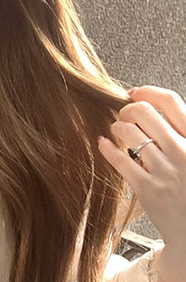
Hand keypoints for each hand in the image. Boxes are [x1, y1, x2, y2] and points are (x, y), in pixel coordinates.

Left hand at [98, 85, 185, 281]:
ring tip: (117, 130)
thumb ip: (183, 135)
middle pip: (144, 113)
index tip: (136, 93)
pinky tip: (103, 144)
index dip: (148, 92)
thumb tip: (158, 110)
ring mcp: (164, 171)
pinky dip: (107, 148)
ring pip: (129, 133)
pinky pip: (120, 160)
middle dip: (127, 109)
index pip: (171, 102)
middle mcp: (183, 152)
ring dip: (117, 127)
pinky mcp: (148, 189)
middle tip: (123, 113)